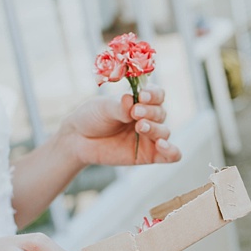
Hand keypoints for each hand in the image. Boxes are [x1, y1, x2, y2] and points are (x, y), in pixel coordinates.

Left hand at [61, 86, 181, 166]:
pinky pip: (172, 155)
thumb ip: (119, 106)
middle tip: (135, 113)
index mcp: (141, 101)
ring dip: (155, 128)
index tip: (142, 96)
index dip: (154, 94)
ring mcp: (150, 137)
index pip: (158, 95)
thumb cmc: (92, 117)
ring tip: (140, 126)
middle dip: (150, 112)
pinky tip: (162, 146)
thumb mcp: (103, 107)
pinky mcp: (150, 155)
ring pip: (165, 132)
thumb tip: (131, 101)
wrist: (79, 139)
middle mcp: (149, 118)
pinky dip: (172, 151)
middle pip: (161, 113)